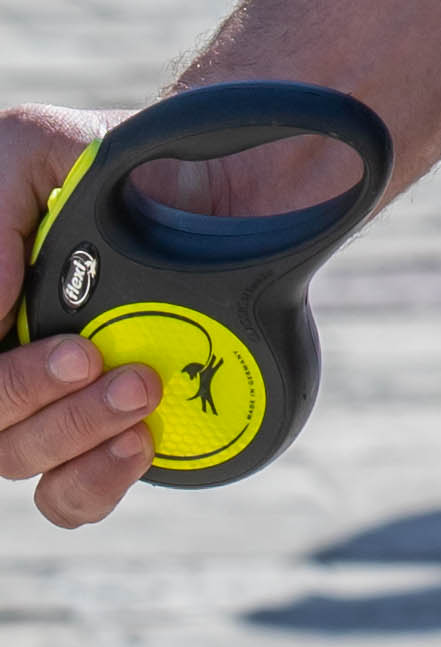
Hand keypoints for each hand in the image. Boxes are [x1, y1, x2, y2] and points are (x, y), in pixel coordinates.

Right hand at [0, 103, 166, 530]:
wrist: (214, 181)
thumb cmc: (110, 164)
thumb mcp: (38, 147)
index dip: (3, 374)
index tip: (61, 345)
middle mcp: (4, 365)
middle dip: (30, 395)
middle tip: (96, 357)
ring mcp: (49, 408)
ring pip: (19, 460)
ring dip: (73, 432)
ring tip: (138, 390)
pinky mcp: (105, 438)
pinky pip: (70, 498)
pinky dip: (92, 484)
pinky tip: (137, 444)